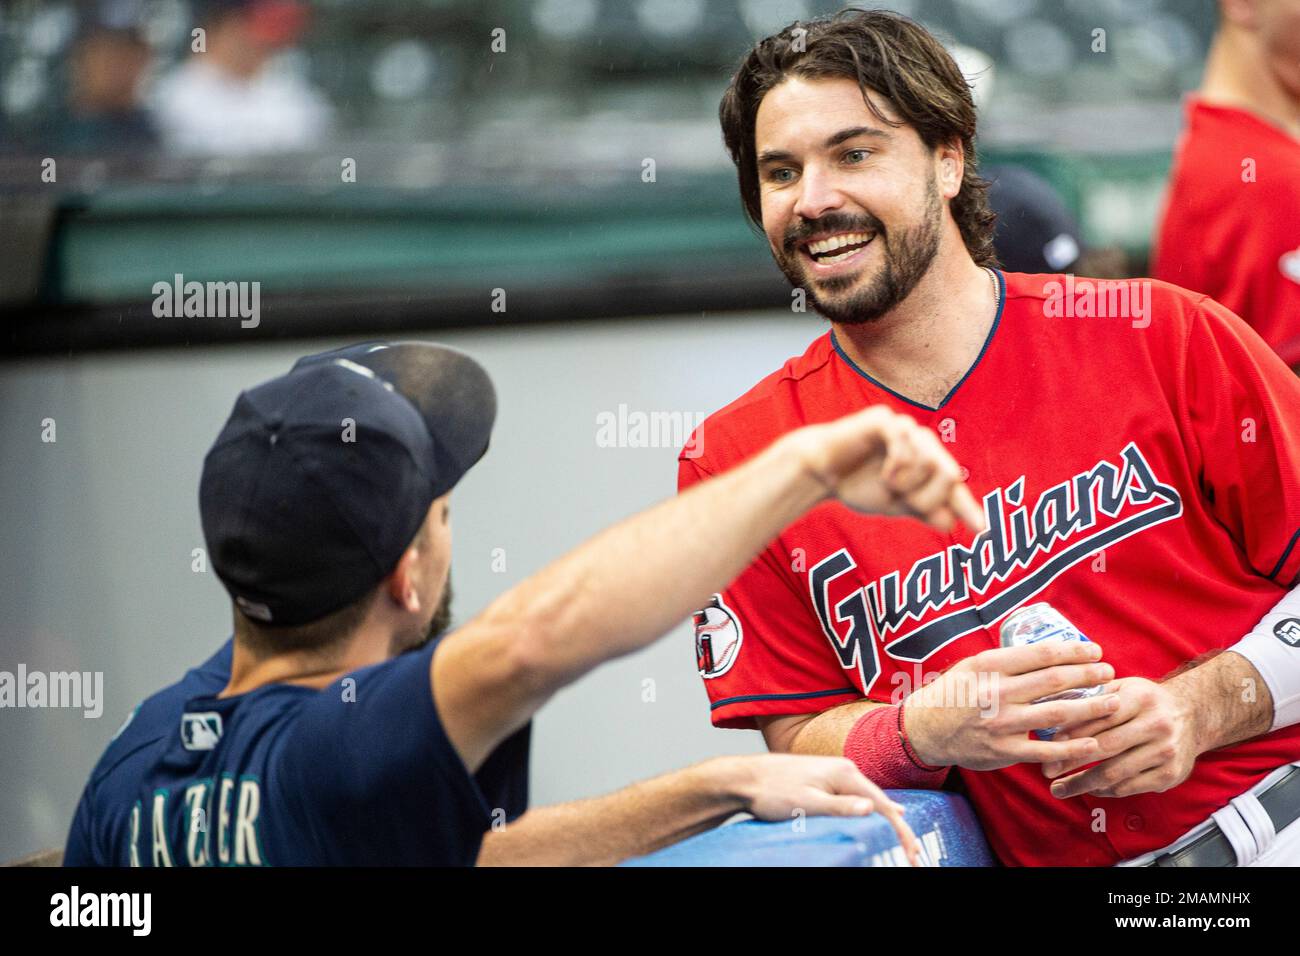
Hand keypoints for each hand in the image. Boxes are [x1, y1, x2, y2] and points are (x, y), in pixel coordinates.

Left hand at [724, 753, 921, 865]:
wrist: (746, 777)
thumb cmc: (773, 790)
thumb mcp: (807, 803)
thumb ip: (840, 807)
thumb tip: (874, 808)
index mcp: (845, 773)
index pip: (884, 805)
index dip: (900, 830)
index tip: (912, 852)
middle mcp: (844, 769)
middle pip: (881, 802)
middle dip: (899, 829)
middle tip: (914, 856)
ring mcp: (835, 774)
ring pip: (870, 800)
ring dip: (886, 822)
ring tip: (904, 843)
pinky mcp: (826, 780)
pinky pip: (856, 798)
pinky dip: (871, 813)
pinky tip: (879, 816)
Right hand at [783, 406, 985, 532]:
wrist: (821, 472)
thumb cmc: (858, 484)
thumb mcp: (895, 505)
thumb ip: (923, 512)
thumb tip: (950, 524)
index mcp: (928, 465)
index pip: (955, 487)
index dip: (968, 508)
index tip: (982, 531)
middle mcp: (923, 444)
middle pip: (950, 474)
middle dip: (926, 497)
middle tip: (903, 501)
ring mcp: (906, 430)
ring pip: (931, 460)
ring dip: (909, 482)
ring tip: (888, 483)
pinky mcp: (885, 420)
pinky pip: (906, 441)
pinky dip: (898, 464)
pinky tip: (886, 475)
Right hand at [905, 640, 1119, 770]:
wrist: (925, 729)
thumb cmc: (953, 692)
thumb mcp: (972, 665)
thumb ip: (1006, 660)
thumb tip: (1050, 651)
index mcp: (989, 666)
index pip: (1041, 653)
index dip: (1074, 651)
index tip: (1094, 651)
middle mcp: (996, 692)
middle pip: (1054, 680)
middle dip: (1088, 675)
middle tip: (1110, 671)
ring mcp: (1001, 723)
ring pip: (1057, 713)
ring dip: (1091, 707)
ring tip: (1113, 701)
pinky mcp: (1004, 750)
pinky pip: (1046, 750)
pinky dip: (1073, 747)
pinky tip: (1093, 742)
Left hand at [1041, 677, 1200, 798]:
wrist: (1193, 715)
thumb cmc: (1145, 701)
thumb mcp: (1122, 687)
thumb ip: (1091, 696)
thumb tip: (1050, 709)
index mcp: (1140, 698)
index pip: (1097, 718)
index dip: (1069, 733)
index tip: (1045, 744)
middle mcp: (1156, 725)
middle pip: (1104, 747)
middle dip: (1070, 761)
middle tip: (1046, 771)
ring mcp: (1166, 752)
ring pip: (1115, 773)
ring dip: (1083, 784)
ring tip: (1059, 788)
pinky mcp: (1170, 775)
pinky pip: (1129, 787)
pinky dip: (1105, 790)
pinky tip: (1088, 789)